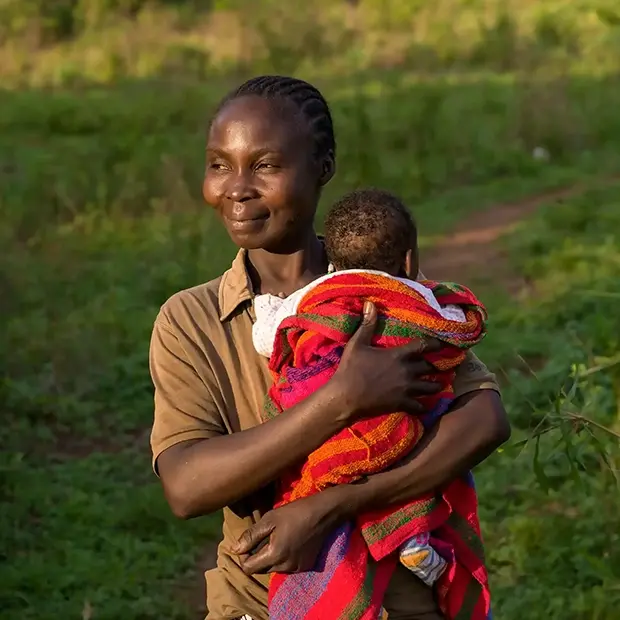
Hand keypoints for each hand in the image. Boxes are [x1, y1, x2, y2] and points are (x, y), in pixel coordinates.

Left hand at [232, 491, 342, 574]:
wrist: (324, 512)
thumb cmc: (295, 512)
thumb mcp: (270, 519)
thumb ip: (251, 536)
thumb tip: (234, 549)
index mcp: (274, 555)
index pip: (248, 569)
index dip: (244, 556)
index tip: (249, 542)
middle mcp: (285, 567)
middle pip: (261, 570)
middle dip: (257, 556)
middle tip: (264, 536)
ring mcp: (297, 568)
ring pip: (274, 568)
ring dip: (271, 557)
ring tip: (278, 537)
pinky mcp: (306, 566)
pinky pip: (287, 566)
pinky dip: (284, 558)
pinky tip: (290, 542)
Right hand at [333, 301, 441, 421]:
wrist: (345, 397)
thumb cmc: (350, 369)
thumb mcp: (357, 344)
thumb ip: (367, 324)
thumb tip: (370, 303)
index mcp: (398, 355)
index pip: (423, 345)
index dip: (434, 343)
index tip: (442, 343)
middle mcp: (407, 371)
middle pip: (429, 367)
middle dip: (435, 365)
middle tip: (441, 364)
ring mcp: (406, 389)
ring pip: (430, 387)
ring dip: (435, 385)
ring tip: (439, 384)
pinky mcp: (402, 404)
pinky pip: (421, 406)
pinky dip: (423, 405)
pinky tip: (424, 404)